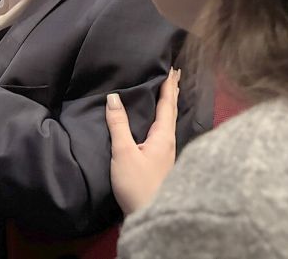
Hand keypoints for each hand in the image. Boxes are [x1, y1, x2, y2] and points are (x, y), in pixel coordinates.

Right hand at [106, 68, 180, 214]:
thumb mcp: (123, 153)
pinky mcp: (162, 164)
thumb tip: (113, 97)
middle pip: (172, 112)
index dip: (168, 86)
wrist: (150, 217)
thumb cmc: (137, 184)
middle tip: (175, 75)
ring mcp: (168, 155)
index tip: (172, 69)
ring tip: (168, 94)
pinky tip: (159, 124)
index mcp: (163, 136)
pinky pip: (165, 133)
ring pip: (169, 123)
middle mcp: (170, 143)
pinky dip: (163, 120)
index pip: (167, 104)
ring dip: (169, 106)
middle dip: (172, 93)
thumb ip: (118, 125)